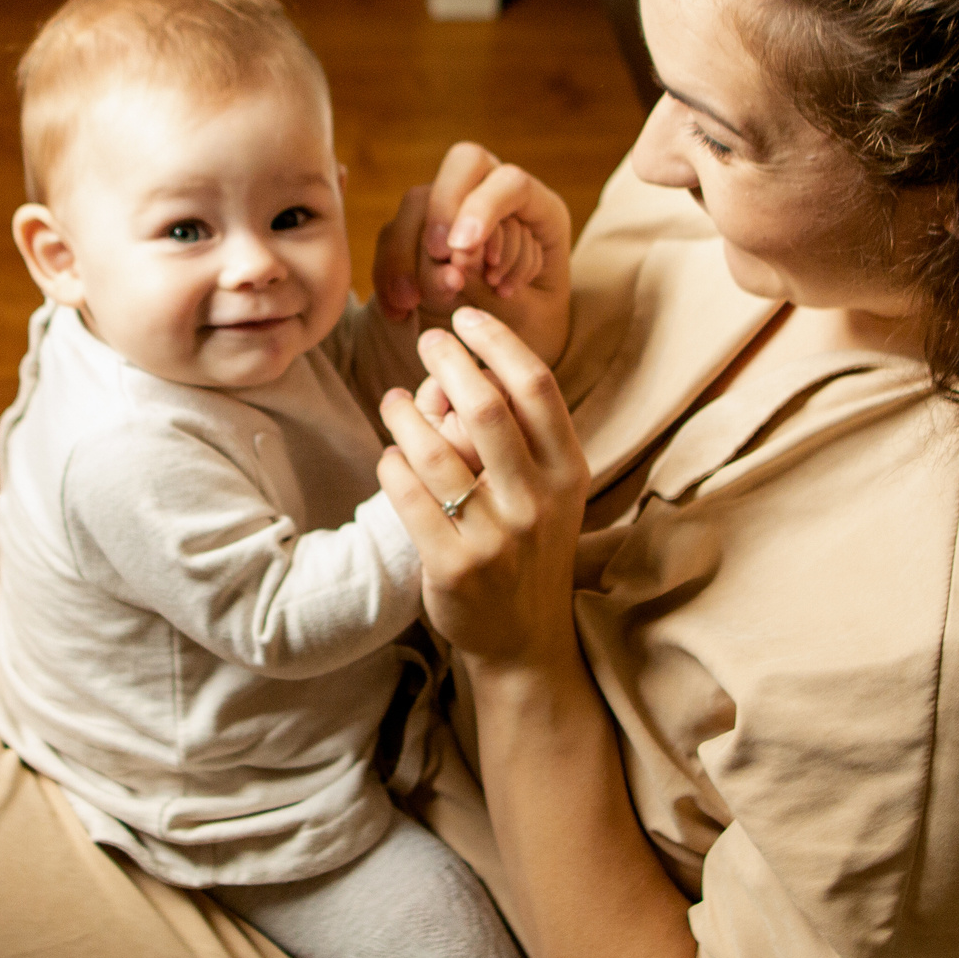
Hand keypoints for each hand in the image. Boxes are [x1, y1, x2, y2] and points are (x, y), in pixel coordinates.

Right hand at [371, 143, 573, 364]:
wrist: (510, 352)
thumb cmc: (531, 329)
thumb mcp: (527, 316)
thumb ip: (492, 286)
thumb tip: (450, 262)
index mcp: (538, 211)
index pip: (511, 183)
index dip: (483, 208)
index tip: (461, 250)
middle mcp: (495, 197)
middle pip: (463, 165)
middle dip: (443, 209)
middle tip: (438, 258)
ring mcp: (456, 210)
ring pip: (420, 202)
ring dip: (412, 253)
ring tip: (417, 302)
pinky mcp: (421, 233)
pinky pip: (393, 237)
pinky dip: (391, 274)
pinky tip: (400, 311)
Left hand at [376, 308, 588, 674]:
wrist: (524, 640)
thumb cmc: (531, 547)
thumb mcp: (553, 492)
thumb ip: (529, 434)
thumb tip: (479, 358)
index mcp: (569, 473)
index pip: (536, 386)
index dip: (498, 342)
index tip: (467, 317)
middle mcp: (538, 502)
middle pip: (486, 406)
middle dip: (449, 361)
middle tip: (427, 341)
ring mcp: (497, 537)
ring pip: (435, 451)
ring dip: (405, 413)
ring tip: (393, 398)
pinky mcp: (454, 567)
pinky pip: (408, 497)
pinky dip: (392, 464)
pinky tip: (389, 454)